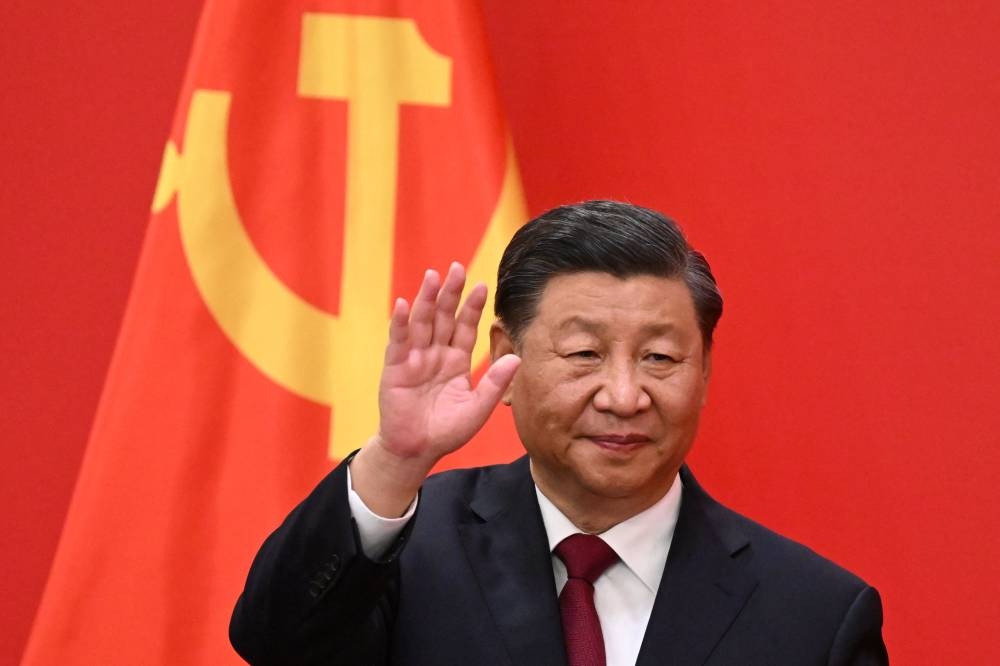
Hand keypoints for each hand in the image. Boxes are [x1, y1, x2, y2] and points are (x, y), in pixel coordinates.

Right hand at [351, 263, 519, 515]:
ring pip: (422, 322)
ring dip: (426, 299)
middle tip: (457, 268)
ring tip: (433, 276)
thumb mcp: (476, 409)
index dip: (472, 307)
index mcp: (456, 360)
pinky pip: (398, 341)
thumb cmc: (446, 431)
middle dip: (450, 293)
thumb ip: (494, 384)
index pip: (465, 327)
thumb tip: (517, 358)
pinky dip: (400, 323)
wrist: (416, 450)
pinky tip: (403, 305)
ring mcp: (414, 358)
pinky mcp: (395, 368)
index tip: (482, 286)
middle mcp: (435, 354)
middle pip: (443, 317)